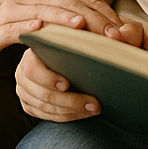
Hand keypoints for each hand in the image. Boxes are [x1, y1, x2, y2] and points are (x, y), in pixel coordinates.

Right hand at [0, 0, 136, 60]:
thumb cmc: (14, 21)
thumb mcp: (45, 14)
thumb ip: (70, 16)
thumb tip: (108, 30)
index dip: (105, 12)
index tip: (124, 31)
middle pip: (70, 4)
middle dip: (93, 19)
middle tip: (113, 36)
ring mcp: (16, 7)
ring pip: (45, 11)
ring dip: (65, 19)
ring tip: (83, 27)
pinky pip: (16, 25)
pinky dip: (29, 26)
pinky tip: (40, 30)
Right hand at [14, 18, 147, 120]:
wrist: (83, 55)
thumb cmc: (93, 42)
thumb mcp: (99, 33)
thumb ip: (107, 33)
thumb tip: (123, 36)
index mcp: (36, 45)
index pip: (33, 64)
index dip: (48, 76)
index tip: (68, 84)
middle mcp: (25, 67)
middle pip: (38, 90)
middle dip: (67, 99)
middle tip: (95, 103)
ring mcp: (25, 87)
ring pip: (41, 104)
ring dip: (70, 108)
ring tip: (97, 108)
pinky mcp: (30, 103)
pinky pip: (43, 114)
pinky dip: (65, 115)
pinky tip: (86, 113)